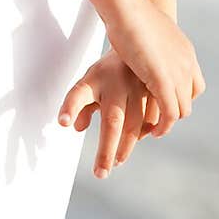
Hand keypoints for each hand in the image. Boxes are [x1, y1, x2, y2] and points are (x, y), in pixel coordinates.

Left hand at [58, 51, 162, 177]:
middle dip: (106, 150)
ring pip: (135, 124)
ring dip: (126, 146)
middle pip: (112, 120)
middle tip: (101, 172)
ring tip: (116, 160)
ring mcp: (138, 86)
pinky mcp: (156, 90)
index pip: (79, 95)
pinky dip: (147, 132)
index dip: (71, 108)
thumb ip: (80, 104)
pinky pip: (153, 119)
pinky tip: (140, 138)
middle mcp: (118, 81)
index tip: (63, 122)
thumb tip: (75, 126)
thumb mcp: (89, 82)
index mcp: (96, 78)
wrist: (138, 45)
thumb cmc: (108, 72)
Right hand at [101, 0, 204, 135]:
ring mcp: (178, 73)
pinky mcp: (164, 82)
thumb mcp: (147, 27)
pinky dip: (164, 126)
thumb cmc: (128, 11)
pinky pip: (170, 113)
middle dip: (174, 110)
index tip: (162, 101)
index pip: (194, 84)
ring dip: (168, 121)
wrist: (126, 7)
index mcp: (185, 51)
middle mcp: (187, 63)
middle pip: (189, 98)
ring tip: (153, 128)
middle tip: (156, 118)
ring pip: (180, 109)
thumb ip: (151, 40)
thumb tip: (140, 35)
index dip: (180, 95)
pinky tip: (153, 131)